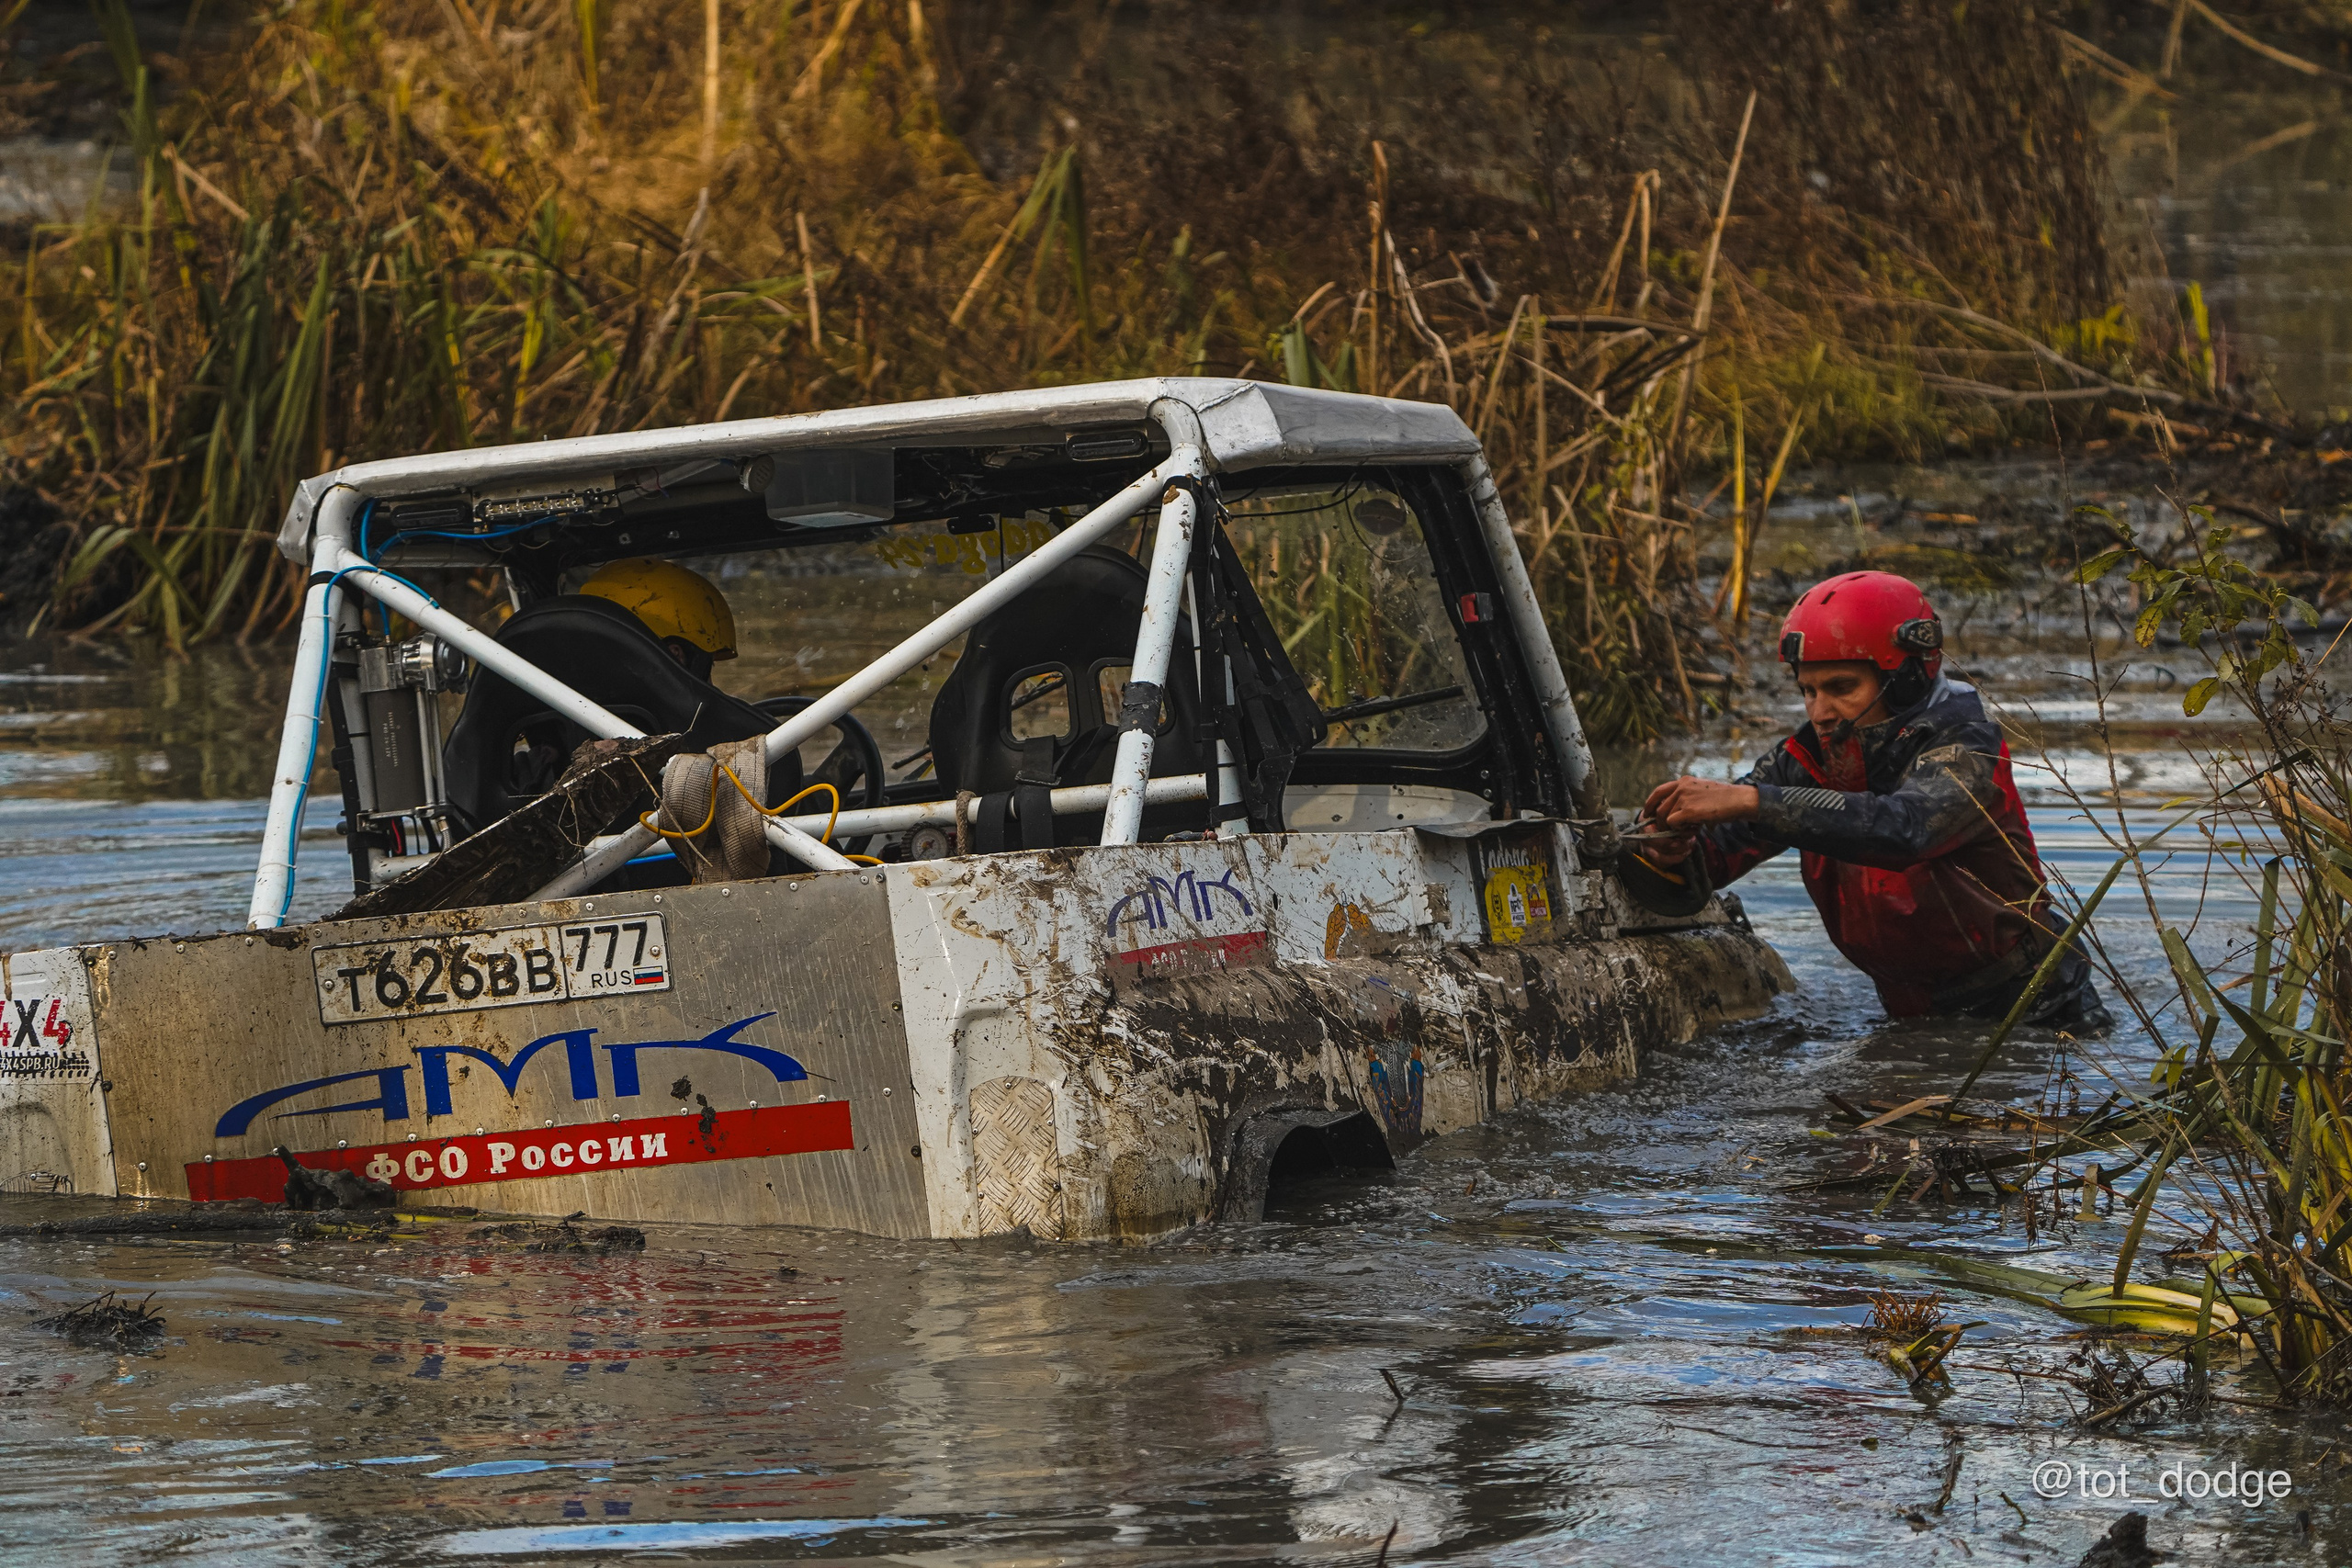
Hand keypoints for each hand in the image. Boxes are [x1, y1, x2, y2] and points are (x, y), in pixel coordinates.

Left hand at [1640, 776, 1760, 832]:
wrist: (1739, 800)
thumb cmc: (1725, 799)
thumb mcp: (1703, 792)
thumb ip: (1688, 798)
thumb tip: (1677, 816)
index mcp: (1684, 781)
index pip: (1658, 791)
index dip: (1650, 804)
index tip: (1647, 814)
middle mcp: (1681, 787)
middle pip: (1659, 808)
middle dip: (1661, 822)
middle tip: (1673, 830)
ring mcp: (1684, 798)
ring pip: (1665, 817)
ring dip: (1674, 828)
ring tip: (1690, 828)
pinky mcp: (1688, 810)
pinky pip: (1673, 824)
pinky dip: (1680, 830)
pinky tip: (1693, 829)